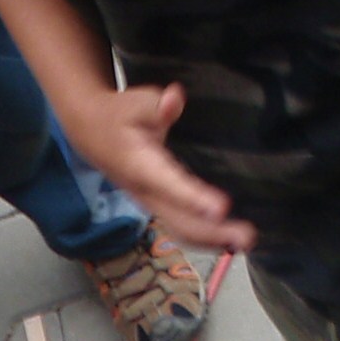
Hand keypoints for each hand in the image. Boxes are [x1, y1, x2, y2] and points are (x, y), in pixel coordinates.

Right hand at [63, 81, 257, 251]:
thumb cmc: (118, 117)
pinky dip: (208, 238)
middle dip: (213, 233)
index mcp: (141, 167)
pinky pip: (184, 229)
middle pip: (180, 221)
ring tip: (245, 242)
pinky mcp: (161, 208)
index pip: (170, 185)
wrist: (93, 135)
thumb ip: (156, 104)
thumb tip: (175, 98)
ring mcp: (154, 205)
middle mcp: (147, 193)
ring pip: (183, 231)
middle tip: (246, 237)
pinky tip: (231, 240)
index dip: (194, 199)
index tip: (221, 208)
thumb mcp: (134, 103)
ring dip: (214, 241)